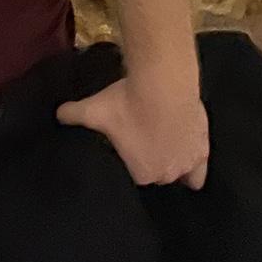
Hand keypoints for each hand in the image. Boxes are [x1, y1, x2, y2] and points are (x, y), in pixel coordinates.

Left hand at [56, 74, 208, 189]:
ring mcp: (187, 162)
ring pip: (181, 174)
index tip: (125, 147)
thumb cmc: (126, 103)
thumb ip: (73, 115)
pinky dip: (196, 166)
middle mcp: (166, 174)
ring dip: (173, 164)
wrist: (163, 86)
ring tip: (165, 149)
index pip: (134, 175)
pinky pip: (201, 168)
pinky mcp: (203, 147)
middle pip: (157, 175)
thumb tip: (57, 115)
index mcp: (141, 173)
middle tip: (142, 141)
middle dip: (151, 162)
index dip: (129, 161)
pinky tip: (192, 165)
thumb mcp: (93, 109)